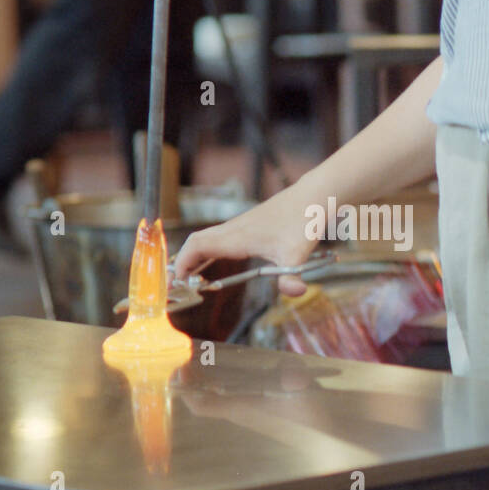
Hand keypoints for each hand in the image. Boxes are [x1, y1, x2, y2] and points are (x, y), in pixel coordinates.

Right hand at [172, 189, 317, 295]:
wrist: (312, 197)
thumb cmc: (302, 221)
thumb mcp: (297, 253)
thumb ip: (291, 276)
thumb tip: (294, 292)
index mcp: (237, 237)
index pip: (198, 247)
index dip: (182, 263)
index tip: (176, 281)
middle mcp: (233, 230)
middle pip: (196, 242)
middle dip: (182, 261)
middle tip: (177, 283)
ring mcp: (239, 226)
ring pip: (206, 238)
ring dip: (193, 256)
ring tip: (189, 277)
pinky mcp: (247, 226)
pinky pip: (217, 237)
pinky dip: (207, 250)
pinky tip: (212, 263)